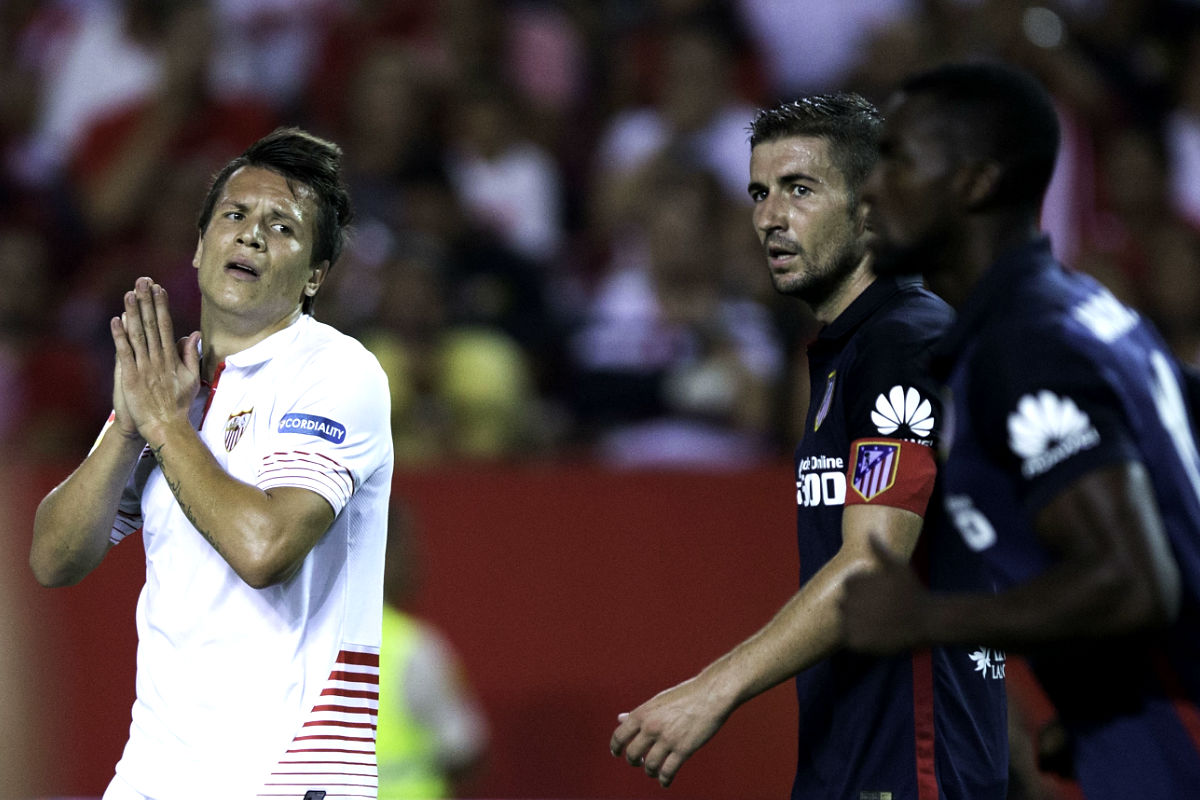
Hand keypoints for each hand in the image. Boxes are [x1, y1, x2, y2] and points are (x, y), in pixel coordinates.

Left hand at [110, 277, 200, 444]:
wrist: (166, 426)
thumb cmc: (179, 405)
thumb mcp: (192, 379)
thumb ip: (191, 355)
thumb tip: (193, 334)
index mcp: (172, 358)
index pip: (166, 326)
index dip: (162, 306)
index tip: (159, 289)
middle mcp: (158, 359)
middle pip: (152, 325)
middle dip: (147, 302)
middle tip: (143, 281)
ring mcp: (144, 367)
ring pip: (138, 335)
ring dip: (133, 313)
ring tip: (129, 293)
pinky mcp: (132, 377)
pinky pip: (125, 353)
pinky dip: (120, 336)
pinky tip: (116, 320)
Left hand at [609, 675, 728, 787]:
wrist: (711, 694)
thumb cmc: (685, 695)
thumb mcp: (657, 701)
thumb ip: (639, 713)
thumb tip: (620, 719)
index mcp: (642, 713)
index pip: (619, 736)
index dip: (615, 748)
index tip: (617, 753)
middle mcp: (651, 726)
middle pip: (632, 754)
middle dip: (634, 761)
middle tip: (638, 762)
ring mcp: (667, 739)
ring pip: (649, 766)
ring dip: (650, 771)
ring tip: (653, 771)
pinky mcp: (683, 749)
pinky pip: (668, 772)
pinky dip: (664, 780)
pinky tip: (665, 781)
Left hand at [840, 535, 929, 653]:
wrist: (927, 620)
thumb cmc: (913, 590)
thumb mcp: (897, 566)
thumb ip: (879, 550)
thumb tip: (869, 532)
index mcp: (855, 583)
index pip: (847, 586)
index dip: (863, 590)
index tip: (879, 595)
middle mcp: (850, 602)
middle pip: (843, 603)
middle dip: (858, 606)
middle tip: (881, 610)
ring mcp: (853, 622)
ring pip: (845, 621)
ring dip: (857, 621)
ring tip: (879, 621)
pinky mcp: (858, 641)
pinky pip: (850, 638)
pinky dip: (859, 637)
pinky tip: (877, 633)